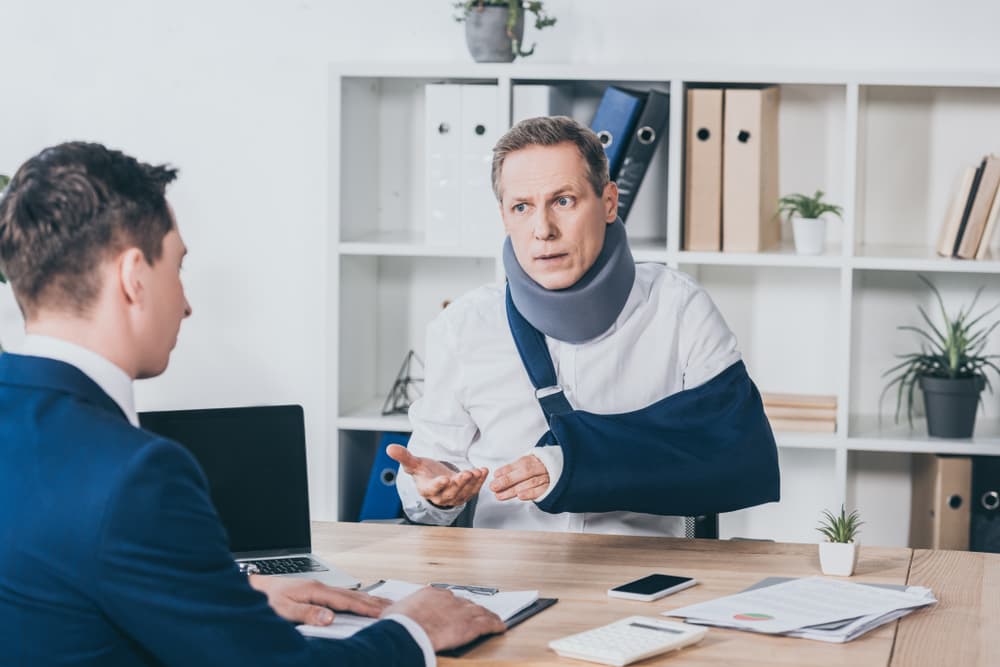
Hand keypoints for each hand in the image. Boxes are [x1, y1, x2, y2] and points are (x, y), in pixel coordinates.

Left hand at [249, 575, 389, 625]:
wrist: (254, 589)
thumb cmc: (267, 600)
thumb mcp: (284, 610)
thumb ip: (307, 614)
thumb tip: (329, 617)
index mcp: (315, 590)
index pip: (346, 601)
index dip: (365, 608)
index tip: (382, 612)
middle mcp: (319, 587)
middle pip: (352, 595)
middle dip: (373, 602)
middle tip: (393, 606)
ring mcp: (318, 587)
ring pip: (349, 594)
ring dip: (367, 599)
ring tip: (383, 604)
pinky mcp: (316, 590)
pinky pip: (342, 595)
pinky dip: (356, 598)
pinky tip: (360, 601)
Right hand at [384, 587, 505, 650]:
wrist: (408, 630)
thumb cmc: (399, 623)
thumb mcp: (396, 611)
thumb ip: (402, 610)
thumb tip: (395, 613)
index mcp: (432, 594)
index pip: (448, 598)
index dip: (454, 605)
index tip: (455, 609)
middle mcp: (449, 600)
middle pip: (466, 603)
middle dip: (472, 609)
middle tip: (477, 613)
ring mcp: (461, 612)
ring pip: (480, 612)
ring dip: (488, 615)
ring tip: (494, 619)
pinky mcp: (470, 626)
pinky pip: (487, 624)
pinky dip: (495, 625)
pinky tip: (500, 627)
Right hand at [387, 445, 487, 507]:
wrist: (435, 479)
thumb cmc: (424, 472)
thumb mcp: (414, 463)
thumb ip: (403, 456)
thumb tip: (390, 448)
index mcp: (426, 489)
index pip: (432, 489)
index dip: (438, 485)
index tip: (444, 479)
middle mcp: (440, 496)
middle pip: (451, 492)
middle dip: (460, 483)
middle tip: (466, 474)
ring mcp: (454, 497)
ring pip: (464, 492)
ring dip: (472, 482)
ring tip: (477, 472)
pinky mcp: (465, 494)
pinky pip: (474, 489)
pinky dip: (480, 481)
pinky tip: (484, 471)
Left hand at [490, 454, 549, 501]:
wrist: (561, 472)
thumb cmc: (539, 471)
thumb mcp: (527, 465)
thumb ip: (513, 469)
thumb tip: (497, 475)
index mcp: (534, 459)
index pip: (519, 464)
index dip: (507, 470)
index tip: (495, 476)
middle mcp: (541, 467)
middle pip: (524, 472)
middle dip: (507, 480)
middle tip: (494, 486)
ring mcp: (547, 477)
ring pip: (531, 482)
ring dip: (514, 489)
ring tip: (501, 495)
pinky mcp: (551, 488)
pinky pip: (541, 490)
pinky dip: (530, 493)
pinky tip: (520, 496)